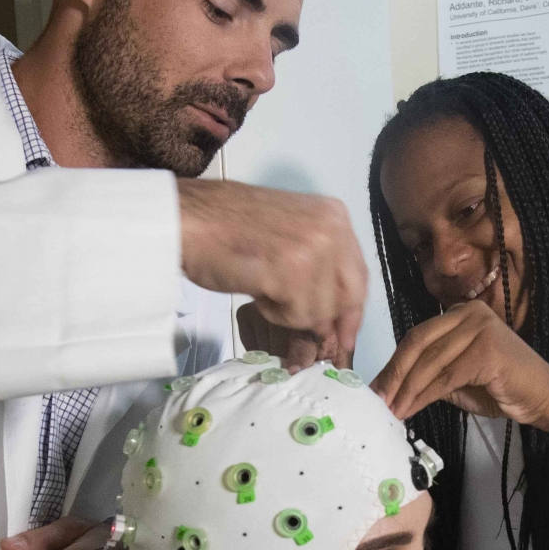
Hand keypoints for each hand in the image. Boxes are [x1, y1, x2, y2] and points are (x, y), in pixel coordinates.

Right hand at [178, 179, 366, 365]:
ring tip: (265, 290)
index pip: (359, 276)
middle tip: (305, 330)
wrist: (189, 220)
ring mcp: (313, 249)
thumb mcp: (290, 231)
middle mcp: (331, 229)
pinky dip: (276, 314)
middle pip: (348, 298)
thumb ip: (319, 260)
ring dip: (292, 313)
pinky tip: (258, 292)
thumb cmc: (228, 227)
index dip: (353, 311)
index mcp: (334, 215)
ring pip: (321, 311)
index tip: (345, 334)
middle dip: (325, 319)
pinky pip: (297, 315)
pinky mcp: (291, 271)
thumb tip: (337, 310)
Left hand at [371, 301, 548, 429]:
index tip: (375, 388)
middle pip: (418, 343)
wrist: (543, 398)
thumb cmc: (501, 389)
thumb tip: (390, 387)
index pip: (417, 336)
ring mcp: (480, 328)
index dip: (394, 363)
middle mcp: (469, 312)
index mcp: (460, 313)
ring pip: (429, 362)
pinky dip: (424, 395)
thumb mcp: (457, 379)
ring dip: (406, 389)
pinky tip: (410, 409)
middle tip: (376, 400)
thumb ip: (430, 374)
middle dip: (394, 375)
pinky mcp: (487, 349)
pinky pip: (445, 376)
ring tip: (391, 410)